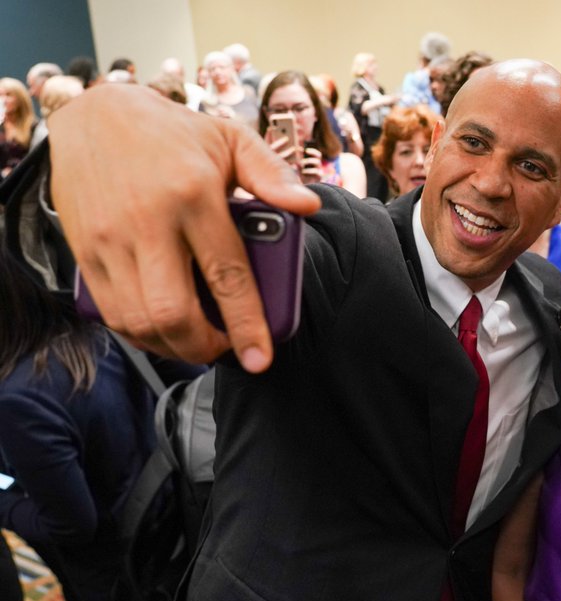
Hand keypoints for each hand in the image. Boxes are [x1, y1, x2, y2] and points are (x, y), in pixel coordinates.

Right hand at [48, 85, 320, 370]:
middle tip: (226, 349)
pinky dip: (140, 333)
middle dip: (204, 347)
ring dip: (172, 346)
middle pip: (174, 313)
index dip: (246, 325)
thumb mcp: (231, 139)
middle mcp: (147, 222)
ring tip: (198, 341)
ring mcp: (109, 240)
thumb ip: (272, 174)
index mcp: (193, 195)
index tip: (261, 358)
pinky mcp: (84, 251)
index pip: (226, 275)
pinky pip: (111, 312)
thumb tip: (308, 206)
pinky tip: (163, 328)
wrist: (95, 114)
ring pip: (138, 320)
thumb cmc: (173, 133)